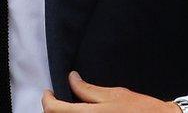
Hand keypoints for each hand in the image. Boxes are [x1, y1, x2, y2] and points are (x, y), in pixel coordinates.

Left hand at [41, 72, 180, 111]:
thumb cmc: (140, 108)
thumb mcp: (115, 94)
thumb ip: (89, 89)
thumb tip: (72, 78)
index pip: (55, 110)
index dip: (47, 99)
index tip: (48, 92)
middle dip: (53, 108)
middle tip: (57, 97)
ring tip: (70, 104)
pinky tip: (80, 110)